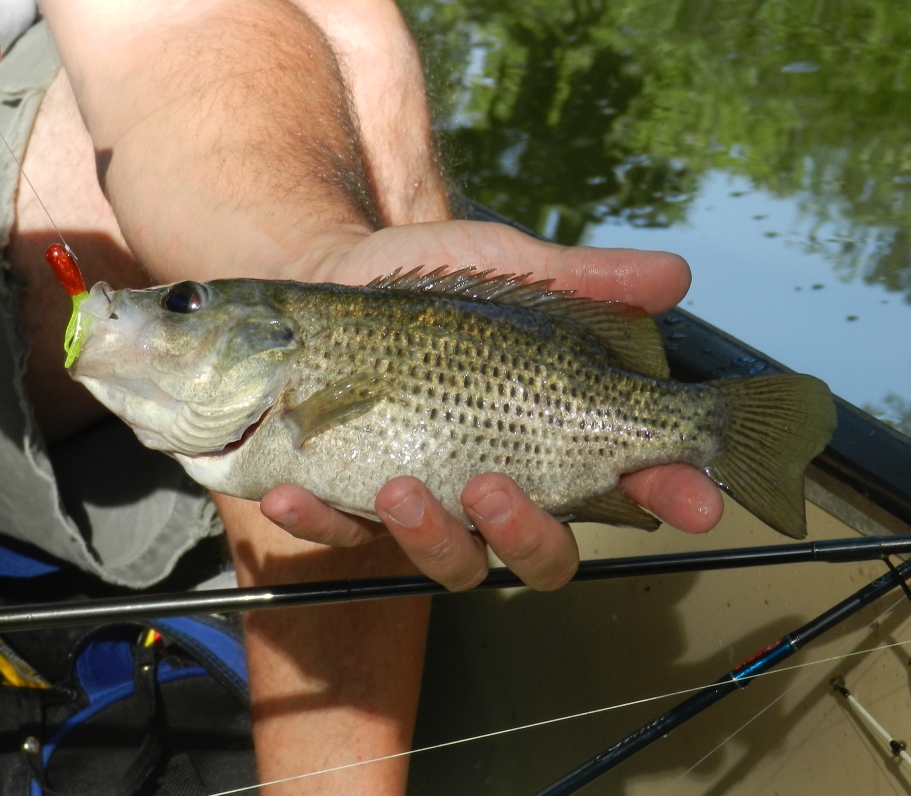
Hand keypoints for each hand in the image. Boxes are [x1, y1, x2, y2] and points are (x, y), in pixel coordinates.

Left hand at [260, 220, 722, 591]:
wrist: (334, 282)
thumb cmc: (432, 282)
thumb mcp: (509, 268)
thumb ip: (584, 282)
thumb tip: (676, 276)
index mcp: (551, 437)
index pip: (628, 484)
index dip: (668, 497)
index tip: (694, 500)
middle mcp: (499, 485)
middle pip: (541, 554)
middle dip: (527, 534)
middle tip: (491, 485)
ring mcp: (428, 504)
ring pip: (452, 562)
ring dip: (430, 539)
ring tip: (399, 487)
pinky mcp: (354, 503)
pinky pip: (342, 536)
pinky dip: (319, 522)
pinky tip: (289, 491)